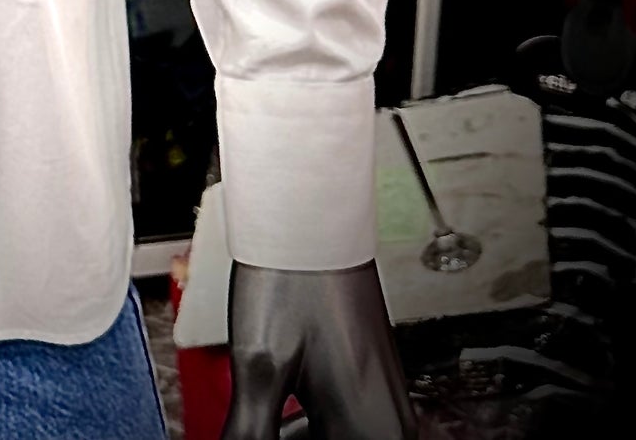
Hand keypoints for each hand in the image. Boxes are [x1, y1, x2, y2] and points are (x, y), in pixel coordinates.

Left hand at [221, 261, 415, 439]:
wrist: (310, 218)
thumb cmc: (292, 275)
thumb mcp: (258, 367)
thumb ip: (247, 431)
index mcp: (371, 431)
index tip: (247, 435)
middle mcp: (388, 424)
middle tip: (248, 429)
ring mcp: (382, 404)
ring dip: (292, 438)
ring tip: (253, 427)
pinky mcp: (366, 385)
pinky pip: (336, 425)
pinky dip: (303, 428)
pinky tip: (273, 417)